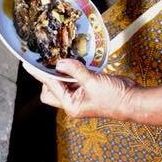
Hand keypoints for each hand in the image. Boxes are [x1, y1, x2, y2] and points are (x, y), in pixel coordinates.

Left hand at [21, 59, 139, 119]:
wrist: (133, 100)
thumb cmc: (114, 96)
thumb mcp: (93, 82)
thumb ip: (76, 71)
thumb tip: (59, 63)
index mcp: (71, 105)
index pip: (50, 87)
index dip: (40, 75)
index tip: (28, 65)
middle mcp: (73, 102)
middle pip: (51, 89)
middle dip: (49, 76)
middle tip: (51, 61)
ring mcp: (80, 95)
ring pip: (62, 83)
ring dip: (61, 71)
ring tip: (60, 56)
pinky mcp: (88, 88)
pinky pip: (74, 78)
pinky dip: (73, 70)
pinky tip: (74, 60)